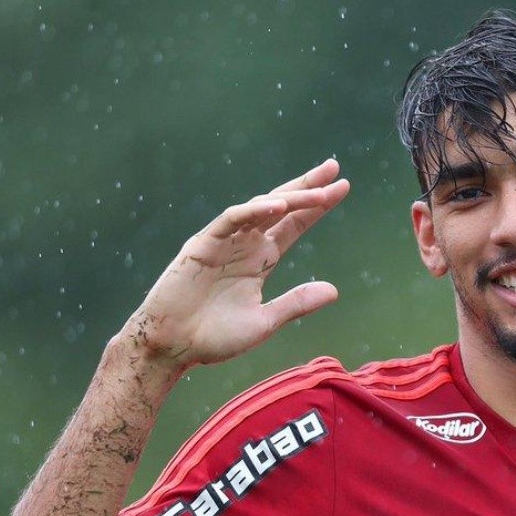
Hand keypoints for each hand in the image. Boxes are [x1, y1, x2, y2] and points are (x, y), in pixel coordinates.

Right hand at [122, 159, 350, 372]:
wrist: (173, 347)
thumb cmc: (215, 337)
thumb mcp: (265, 321)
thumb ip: (296, 303)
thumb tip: (335, 290)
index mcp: (261, 259)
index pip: (294, 224)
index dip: (317, 207)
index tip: (343, 187)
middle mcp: (245, 244)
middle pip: (281, 207)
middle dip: (308, 187)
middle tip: (334, 168)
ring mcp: (224, 241)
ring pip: (260, 208)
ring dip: (290, 198)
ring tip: (319, 192)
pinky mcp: (202, 245)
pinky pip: (231, 220)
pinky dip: (253, 211)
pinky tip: (278, 206)